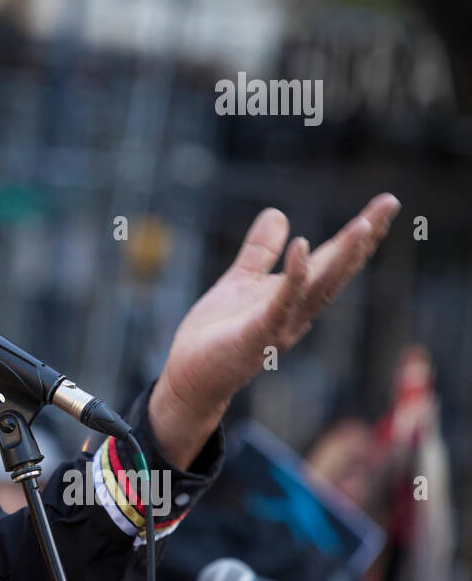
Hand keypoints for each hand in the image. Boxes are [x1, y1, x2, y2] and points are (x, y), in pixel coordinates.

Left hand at [148, 193, 400, 469]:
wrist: (190, 377)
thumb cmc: (217, 334)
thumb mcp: (240, 281)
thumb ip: (260, 251)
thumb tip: (278, 213)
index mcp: (295, 296)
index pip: (332, 260)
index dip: (358, 233)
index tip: (386, 203)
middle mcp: (297, 311)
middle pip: (336, 270)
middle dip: (363, 238)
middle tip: (389, 203)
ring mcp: (280, 325)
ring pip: (319, 287)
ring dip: (342, 257)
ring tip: (363, 224)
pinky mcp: (257, 336)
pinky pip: (280, 303)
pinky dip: (294, 277)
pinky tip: (302, 247)